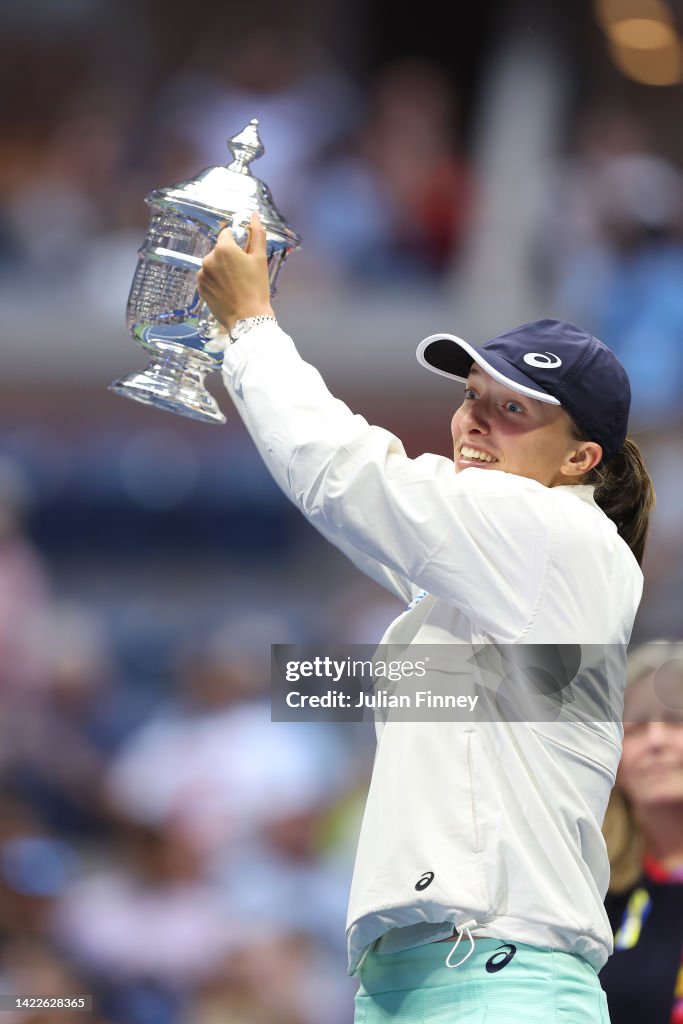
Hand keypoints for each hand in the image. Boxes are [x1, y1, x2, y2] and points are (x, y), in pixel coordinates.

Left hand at [197, 212, 274, 331]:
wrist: (248, 318)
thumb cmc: (256, 288)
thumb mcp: (260, 259)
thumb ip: (257, 234)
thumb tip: (254, 215)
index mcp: (223, 248)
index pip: (226, 234)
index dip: (237, 242)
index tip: (244, 255)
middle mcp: (208, 259)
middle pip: (219, 250)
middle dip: (229, 257)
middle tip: (242, 273)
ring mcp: (202, 274)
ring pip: (212, 264)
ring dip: (221, 269)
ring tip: (235, 284)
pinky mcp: (200, 288)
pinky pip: (207, 278)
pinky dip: (215, 281)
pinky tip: (227, 291)